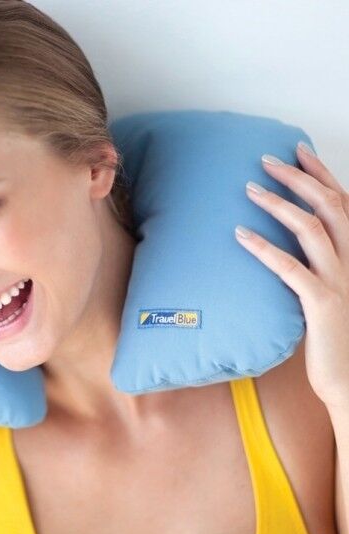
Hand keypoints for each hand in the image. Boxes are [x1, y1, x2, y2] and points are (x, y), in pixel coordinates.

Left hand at [235, 143, 348, 407]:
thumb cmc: (338, 338)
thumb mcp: (334, 292)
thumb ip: (320, 265)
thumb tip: (290, 244)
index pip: (343, 203)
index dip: (321, 173)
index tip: (298, 150)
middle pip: (330, 205)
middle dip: (297, 177)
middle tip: (265, 159)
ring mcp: (341, 281)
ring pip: (311, 229)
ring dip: (278, 204)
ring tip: (248, 189)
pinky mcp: (322, 303)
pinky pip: (290, 268)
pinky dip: (264, 247)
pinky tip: (240, 235)